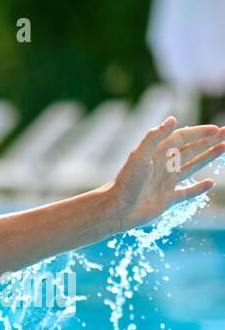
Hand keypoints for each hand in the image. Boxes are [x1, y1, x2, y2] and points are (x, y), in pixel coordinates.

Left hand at [105, 117, 224, 231]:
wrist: (116, 210)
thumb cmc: (125, 182)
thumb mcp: (139, 156)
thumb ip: (154, 137)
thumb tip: (172, 119)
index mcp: (157, 154)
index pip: (182, 138)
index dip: (199, 133)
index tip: (216, 130)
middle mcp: (163, 166)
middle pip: (191, 150)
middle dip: (209, 141)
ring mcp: (166, 183)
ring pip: (192, 167)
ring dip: (208, 157)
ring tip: (224, 148)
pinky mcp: (167, 200)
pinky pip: (186, 192)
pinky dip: (198, 188)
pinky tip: (210, 183)